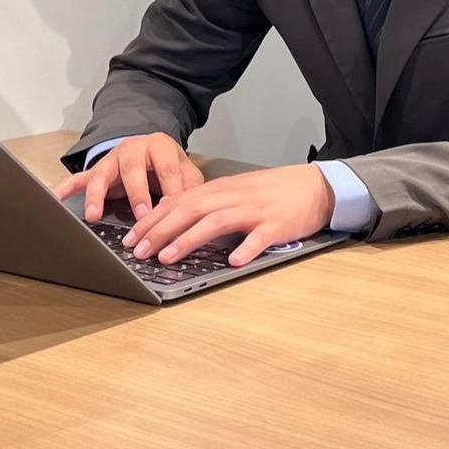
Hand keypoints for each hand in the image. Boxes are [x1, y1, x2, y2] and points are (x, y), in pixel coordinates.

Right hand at [53, 132, 202, 221]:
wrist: (150, 149)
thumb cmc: (168, 165)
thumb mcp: (185, 170)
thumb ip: (191, 185)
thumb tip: (195, 206)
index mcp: (160, 146)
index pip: (167, 168)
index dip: (171, 189)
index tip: (173, 210)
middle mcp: (133, 148)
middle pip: (133, 168)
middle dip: (137, 193)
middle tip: (141, 216)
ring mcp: (111, 159)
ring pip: (101, 173)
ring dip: (97, 195)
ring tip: (94, 215)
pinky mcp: (96, 169)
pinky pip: (78, 178)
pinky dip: (66, 188)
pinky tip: (56, 199)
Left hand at [121, 163, 334, 267]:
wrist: (316, 185)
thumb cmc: (274, 192)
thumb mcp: (236, 191)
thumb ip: (208, 202)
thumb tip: (173, 216)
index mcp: (221, 189)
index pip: (179, 202)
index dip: (153, 220)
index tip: (131, 238)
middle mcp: (234, 197)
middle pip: (190, 210)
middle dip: (161, 231)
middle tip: (138, 251)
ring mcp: (255, 210)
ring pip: (216, 221)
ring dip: (189, 239)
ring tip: (167, 257)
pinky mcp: (277, 225)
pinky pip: (259, 237)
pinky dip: (245, 248)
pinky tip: (233, 262)